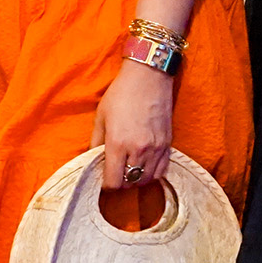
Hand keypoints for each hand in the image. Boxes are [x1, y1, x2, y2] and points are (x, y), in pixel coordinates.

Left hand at [92, 59, 175, 191]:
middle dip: (120, 183)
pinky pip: (161, 171)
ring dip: (136, 179)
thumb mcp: (101, 117)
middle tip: (114, 173)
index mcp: (118, 143)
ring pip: (146, 180)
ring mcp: (156, 148)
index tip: (103, 179)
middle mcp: (138, 149)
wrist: (149, 77)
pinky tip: (144, 166)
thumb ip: (96, 142)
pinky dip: (151, 174)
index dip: (106, 185)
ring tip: (128, 170)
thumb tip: (93, 159)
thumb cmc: (121, 93)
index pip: (114, 182)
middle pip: (129, 183)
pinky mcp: (168, 144)